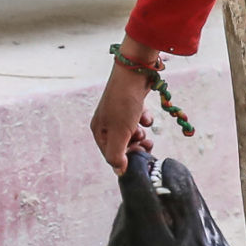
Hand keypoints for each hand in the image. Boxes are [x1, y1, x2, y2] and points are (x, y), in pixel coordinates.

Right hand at [91, 40, 158, 173]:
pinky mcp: (130, 105)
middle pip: (122, 144)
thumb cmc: (124, 104)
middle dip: (135, 146)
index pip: (111, 155)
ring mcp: (118, 113)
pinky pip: (138, 120)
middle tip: (146, 145)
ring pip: (132, 133)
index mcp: (98, 130)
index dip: (126, 159)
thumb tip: (119, 172)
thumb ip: (117, 155)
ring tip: (144, 129)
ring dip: (140, 134)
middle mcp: (106, 122)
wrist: (134, 73)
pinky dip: (144, 119)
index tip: (140, 158)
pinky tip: (145, 114)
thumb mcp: (119, 133)